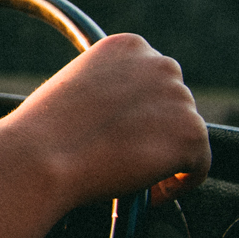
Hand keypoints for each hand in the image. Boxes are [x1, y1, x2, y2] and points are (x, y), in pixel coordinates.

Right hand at [0, 33, 209, 209]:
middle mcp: (159, 64)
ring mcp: (179, 98)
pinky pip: (198, 167)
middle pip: (174, 105)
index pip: (152, 79)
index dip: (141, 111)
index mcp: (128, 46)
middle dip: (155, 131)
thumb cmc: (45, 131)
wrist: (40, 155)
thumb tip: (130, 118)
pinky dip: (178, 184)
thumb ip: (111, 91)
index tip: (123, 133)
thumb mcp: (76, 88)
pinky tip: (146, 191)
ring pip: (185, 136)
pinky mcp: (192, 134)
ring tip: (130, 174)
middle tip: (127, 157)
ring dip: (164, 156)